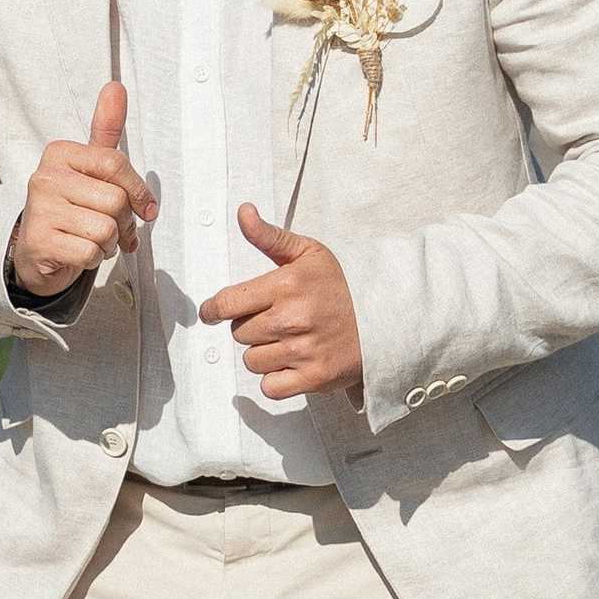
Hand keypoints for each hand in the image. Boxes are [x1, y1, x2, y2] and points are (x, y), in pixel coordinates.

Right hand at [10, 83, 156, 298]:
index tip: (147, 208)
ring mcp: (40, 210)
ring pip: (106, 230)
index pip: (115, 163)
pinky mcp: (39, 242)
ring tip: (94, 240)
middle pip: (115, 201)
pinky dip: (95, 259)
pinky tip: (80, 252)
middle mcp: (45, 177)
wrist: (37, 252)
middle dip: (124, 222)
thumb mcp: (91, 167)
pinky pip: (90, 253)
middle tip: (113, 228)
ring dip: (110, 243)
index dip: (139, 191)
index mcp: (60, 153)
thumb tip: (116, 86)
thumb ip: (106, 130)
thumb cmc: (72, 206)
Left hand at [203, 203, 363, 401]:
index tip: (212, 312)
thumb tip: (243, 212)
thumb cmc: (342, 284)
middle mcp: (291, 319)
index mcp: (285, 285)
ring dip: (264, 354)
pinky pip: (270, 386)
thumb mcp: (307, 252)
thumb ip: (268, 236)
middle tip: (277, 321)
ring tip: (289, 341)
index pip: (226, 304)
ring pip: (252, 361)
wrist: (385, 316)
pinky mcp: (314, 377)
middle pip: (239, 334)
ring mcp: (302, 351)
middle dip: (252, 327)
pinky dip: (276, 379)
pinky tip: (293, 363)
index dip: (213, 310)